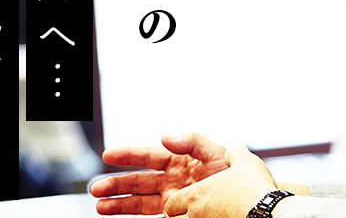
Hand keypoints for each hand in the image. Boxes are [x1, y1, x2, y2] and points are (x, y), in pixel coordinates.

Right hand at [92, 133, 229, 215]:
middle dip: (116, 184)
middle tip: (95, 188)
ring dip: (119, 204)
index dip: (128, 155)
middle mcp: (171, 182)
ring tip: (99, 206)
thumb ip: (191, 141)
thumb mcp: (216, 152)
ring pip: (139, 203)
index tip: (108, 155)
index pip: (148, 157)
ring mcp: (172, 201)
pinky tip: (119, 216)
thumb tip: (164, 136)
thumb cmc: (235, 175)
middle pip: (138, 182)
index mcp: (179, 161)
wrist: (250, 203)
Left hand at [163, 146, 278, 217]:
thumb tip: (230, 154)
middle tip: (190, 213)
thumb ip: (233, 154)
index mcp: (197, 195)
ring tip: (205, 217)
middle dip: (178, 217)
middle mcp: (196, 215)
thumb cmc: (254, 187)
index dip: (175, 203)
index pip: (171, 204)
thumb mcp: (244, 160)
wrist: (269, 212)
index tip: (183, 203)